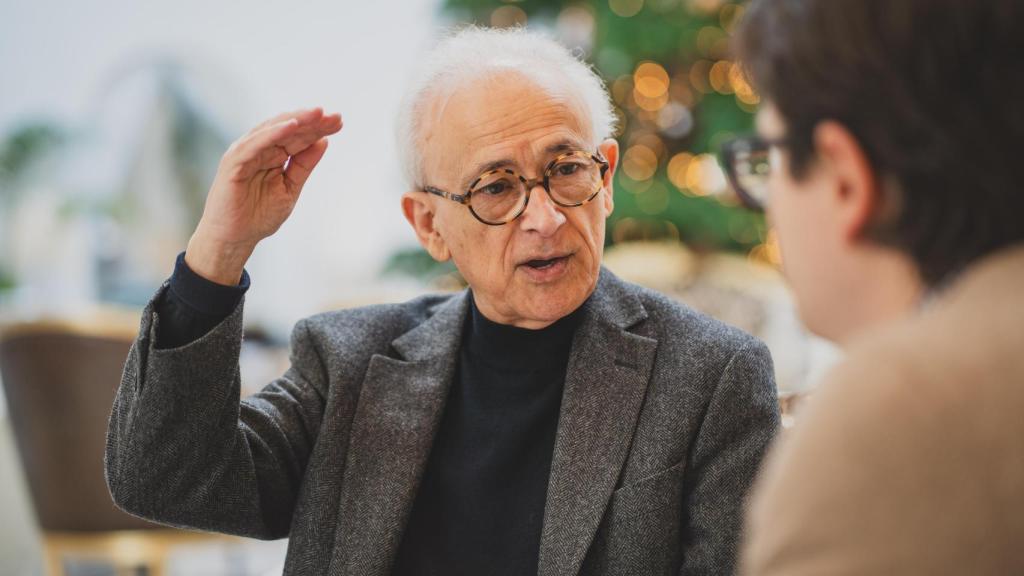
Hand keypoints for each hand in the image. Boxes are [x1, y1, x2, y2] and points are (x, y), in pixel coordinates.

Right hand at [186, 107, 342, 284]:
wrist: (234, 238)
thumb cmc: (258, 215)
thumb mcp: (290, 188)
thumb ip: (303, 166)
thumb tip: (323, 142)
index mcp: (273, 155)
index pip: (298, 137)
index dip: (318, 128)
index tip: (339, 122)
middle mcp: (259, 149)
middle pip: (288, 129)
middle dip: (312, 121)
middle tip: (335, 116)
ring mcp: (245, 153)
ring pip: (272, 130)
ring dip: (296, 121)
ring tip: (317, 114)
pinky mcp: (233, 162)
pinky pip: (255, 144)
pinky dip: (272, 133)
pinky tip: (291, 126)